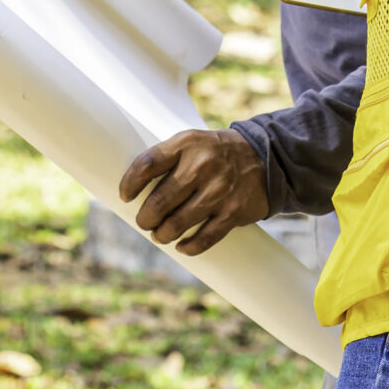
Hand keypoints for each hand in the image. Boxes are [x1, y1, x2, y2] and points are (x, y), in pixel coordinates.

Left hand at [117, 129, 268, 255]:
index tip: (124, 196)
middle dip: (145, 218)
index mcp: (186, 144)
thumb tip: (133, 188)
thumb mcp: (191, 141)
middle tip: (144, 222)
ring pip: (177, 224)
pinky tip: (181, 246)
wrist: (264, 156)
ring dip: (162, 234)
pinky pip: (204, 238)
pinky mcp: (233, 212)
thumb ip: (166, 158)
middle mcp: (202, 166)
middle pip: (159, 202)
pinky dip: (189, 247)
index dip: (130, 184)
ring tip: (159, 234)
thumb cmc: (215, 152)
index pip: (147, 164)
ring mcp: (219, 190)